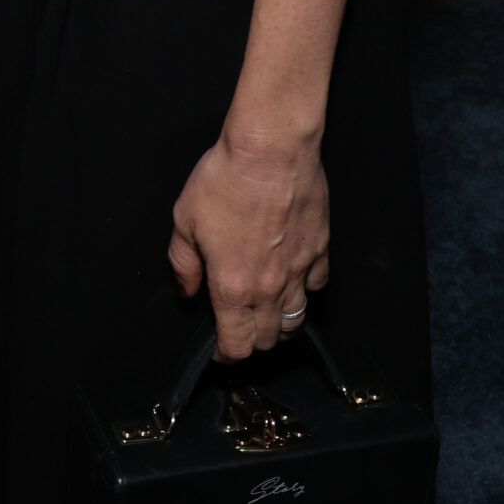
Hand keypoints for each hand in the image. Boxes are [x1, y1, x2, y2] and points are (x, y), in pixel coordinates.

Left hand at [168, 127, 330, 359]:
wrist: (270, 148)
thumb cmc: (225, 178)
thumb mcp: (185, 218)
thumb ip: (184, 263)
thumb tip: (188, 291)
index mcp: (234, 287)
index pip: (236, 345)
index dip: (226, 355)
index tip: (219, 350)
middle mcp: (270, 288)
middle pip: (268, 339)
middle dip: (251, 341)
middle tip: (239, 327)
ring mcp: (299, 270)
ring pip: (296, 319)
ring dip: (279, 324)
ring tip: (266, 312)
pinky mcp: (320, 249)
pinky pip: (316, 285)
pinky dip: (305, 289)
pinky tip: (293, 278)